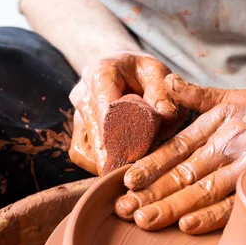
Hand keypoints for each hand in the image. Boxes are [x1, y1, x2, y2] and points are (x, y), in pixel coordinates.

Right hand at [69, 52, 185, 175]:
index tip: (125, 151)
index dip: (115, 129)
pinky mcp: (79, 132)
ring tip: (129, 170)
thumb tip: (167, 115)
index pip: (104, 103)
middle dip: (113, 153)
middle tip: (131, 172)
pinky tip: (120, 168)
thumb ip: (163, 93)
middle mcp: (83, 93)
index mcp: (101, 72)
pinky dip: (100, 164)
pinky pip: (82, 155)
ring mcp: (78, 114)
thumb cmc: (144, 74)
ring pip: (84, 147)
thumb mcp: (158, 74)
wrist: (126, 72)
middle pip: (94, 130)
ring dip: (106, 162)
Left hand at [114, 74, 245, 233]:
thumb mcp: (237, 96)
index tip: (125, 180)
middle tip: (123, 210)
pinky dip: (211, 216)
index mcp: (218, 125)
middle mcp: (228, 145)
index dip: (149, 165)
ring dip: (171, 208)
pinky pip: (235, 205)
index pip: (175, 148)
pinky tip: (187, 226)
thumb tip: (165, 83)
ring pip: (202, 191)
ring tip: (144, 221)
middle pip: (182, 173)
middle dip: (150, 193)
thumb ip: (198, 95)